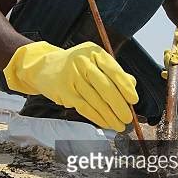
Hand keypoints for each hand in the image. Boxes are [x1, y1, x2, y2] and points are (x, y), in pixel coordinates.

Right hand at [3, 41, 137, 130]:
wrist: (44, 67)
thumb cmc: (75, 65)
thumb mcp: (94, 61)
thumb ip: (113, 71)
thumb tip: (132, 85)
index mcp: (94, 52)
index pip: (114, 70)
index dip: (125, 87)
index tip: (134, 100)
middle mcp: (83, 62)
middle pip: (105, 87)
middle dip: (119, 105)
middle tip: (128, 118)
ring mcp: (72, 77)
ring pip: (95, 100)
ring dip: (109, 115)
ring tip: (119, 125)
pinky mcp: (65, 91)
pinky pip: (85, 107)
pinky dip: (97, 118)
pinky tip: (106, 123)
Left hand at [162, 20, 177, 79]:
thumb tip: (173, 62)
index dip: (171, 75)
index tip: (163, 73)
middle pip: (175, 70)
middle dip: (168, 63)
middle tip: (168, 54)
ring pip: (173, 66)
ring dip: (168, 59)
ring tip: (168, 51)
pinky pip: (173, 62)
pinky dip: (169, 57)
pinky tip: (169, 51)